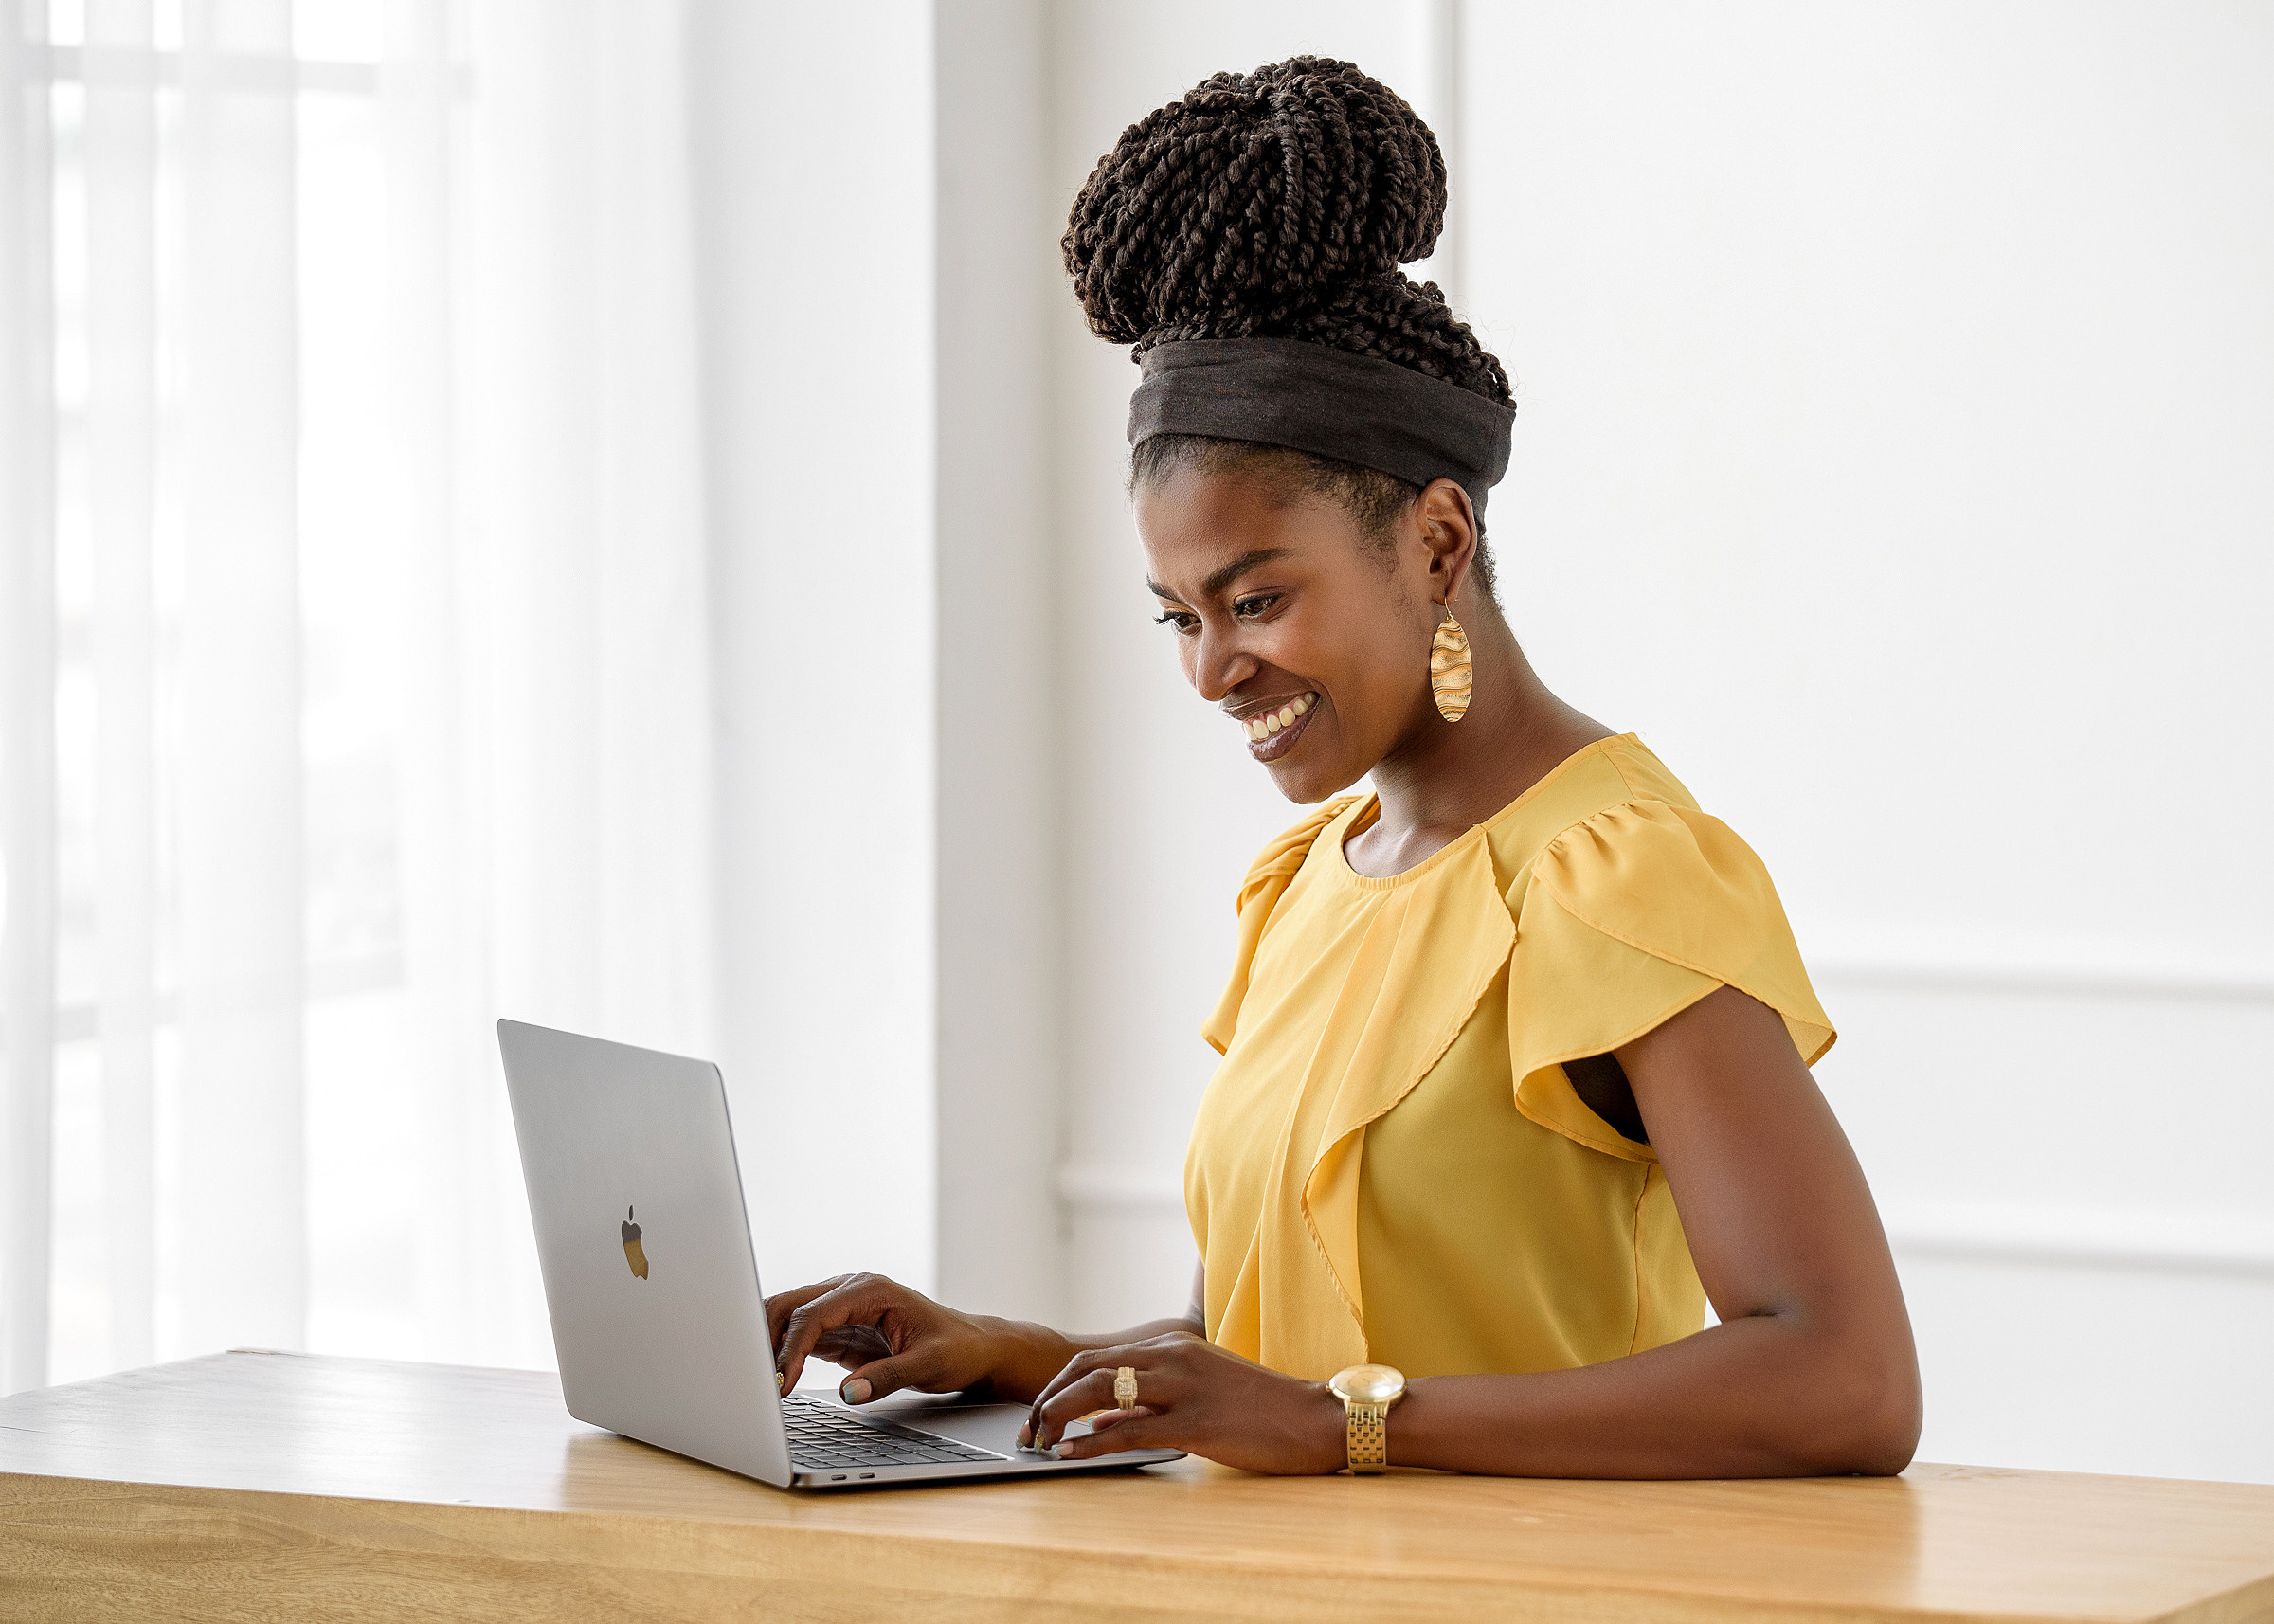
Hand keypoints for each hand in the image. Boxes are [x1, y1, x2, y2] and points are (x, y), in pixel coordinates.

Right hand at [766, 1273, 1008, 1402]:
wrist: (972, 1348)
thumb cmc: (955, 1349)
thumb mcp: (928, 1365)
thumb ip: (887, 1377)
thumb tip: (848, 1393)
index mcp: (870, 1289)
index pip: (814, 1313)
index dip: (791, 1348)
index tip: (780, 1383)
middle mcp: (850, 1291)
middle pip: (789, 1306)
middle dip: (766, 1340)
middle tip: (754, 1383)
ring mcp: (840, 1309)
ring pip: (787, 1318)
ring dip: (768, 1346)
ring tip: (758, 1385)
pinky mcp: (838, 1331)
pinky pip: (799, 1337)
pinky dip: (781, 1355)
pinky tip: (774, 1382)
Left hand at [1017, 1333, 1346, 1474]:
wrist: (1313, 1417)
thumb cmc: (1258, 1408)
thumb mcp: (1197, 1393)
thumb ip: (1146, 1403)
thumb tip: (1098, 1420)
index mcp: (1171, 1345)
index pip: (1097, 1358)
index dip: (1059, 1386)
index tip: (1039, 1413)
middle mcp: (1172, 1356)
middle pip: (1087, 1368)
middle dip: (1048, 1398)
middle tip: (1028, 1430)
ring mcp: (1183, 1386)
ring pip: (1100, 1390)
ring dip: (1059, 1416)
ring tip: (1039, 1441)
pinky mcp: (1195, 1421)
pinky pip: (1129, 1429)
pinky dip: (1092, 1441)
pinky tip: (1071, 1454)